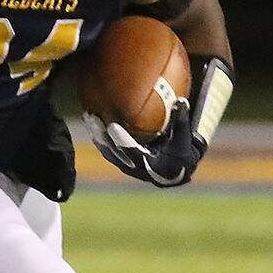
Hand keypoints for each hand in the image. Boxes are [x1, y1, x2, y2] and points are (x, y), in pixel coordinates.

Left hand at [84, 100, 206, 186]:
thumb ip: (180, 121)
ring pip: (108, 151)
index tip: (112, 126)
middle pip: (114, 152)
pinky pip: (108, 149)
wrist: (175, 170)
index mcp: (150, 164)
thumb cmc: (181, 152)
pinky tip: (92, 120)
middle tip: (93, 117)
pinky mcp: (121, 161)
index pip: (133, 153)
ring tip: (88, 116)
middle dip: (102, 135)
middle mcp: (135, 168)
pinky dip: (99, 136)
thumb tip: (181, 101)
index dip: (122, 140)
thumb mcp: (184, 138)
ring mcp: (127, 166)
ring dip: (97, 134)